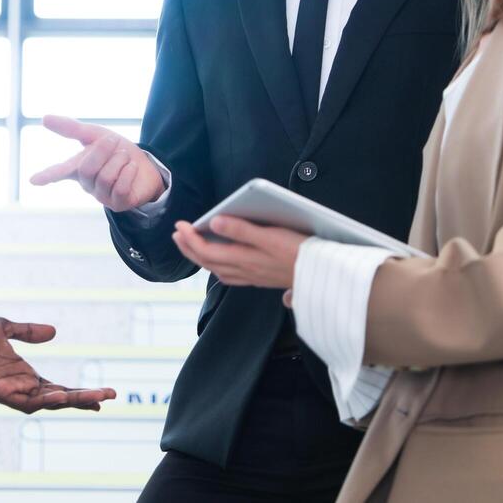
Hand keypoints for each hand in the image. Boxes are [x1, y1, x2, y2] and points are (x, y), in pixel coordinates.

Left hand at [0, 316, 116, 413]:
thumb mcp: (4, 328)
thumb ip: (27, 333)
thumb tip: (54, 332)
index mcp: (22, 376)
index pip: (57, 388)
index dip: (79, 392)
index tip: (104, 394)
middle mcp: (18, 387)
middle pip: (58, 398)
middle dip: (84, 399)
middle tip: (111, 396)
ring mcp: (8, 391)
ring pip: (45, 403)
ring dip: (70, 400)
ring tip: (95, 398)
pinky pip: (24, 402)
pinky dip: (43, 399)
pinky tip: (61, 394)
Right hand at [28, 115, 165, 211]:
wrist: (145, 165)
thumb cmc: (115, 151)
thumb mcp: (94, 135)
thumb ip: (71, 128)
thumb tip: (44, 118)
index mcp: (77, 168)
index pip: (59, 172)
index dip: (47, 175)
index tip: (33, 180)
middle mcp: (87, 184)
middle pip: (87, 169)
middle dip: (102, 151)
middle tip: (114, 141)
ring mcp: (102, 196)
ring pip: (105, 177)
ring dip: (119, 161)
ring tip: (125, 156)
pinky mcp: (118, 204)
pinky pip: (120, 187)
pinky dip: (128, 172)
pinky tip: (131, 168)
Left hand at [171, 215, 308, 289]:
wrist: (324, 276)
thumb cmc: (300, 252)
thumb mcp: (271, 236)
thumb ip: (241, 230)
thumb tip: (215, 223)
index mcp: (245, 260)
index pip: (207, 251)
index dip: (190, 239)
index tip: (179, 225)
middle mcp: (246, 271)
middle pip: (209, 262)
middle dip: (189, 248)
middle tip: (177, 233)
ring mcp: (254, 277)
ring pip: (219, 270)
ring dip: (202, 257)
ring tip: (193, 245)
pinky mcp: (263, 278)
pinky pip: (232, 275)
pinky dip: (220, 267)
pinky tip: (223, 263)